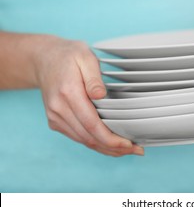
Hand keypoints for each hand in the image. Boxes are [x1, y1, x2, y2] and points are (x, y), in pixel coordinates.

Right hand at [32, 36, 143, 156]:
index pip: (91, 124)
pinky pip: (77, 137)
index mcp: (68, 93)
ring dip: (106, 148)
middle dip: (113, 147)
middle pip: (89, 137)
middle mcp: (58, 109)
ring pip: (83, 141)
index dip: (110, 138)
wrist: (44, 59)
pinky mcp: (55, 121)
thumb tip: (100, 95)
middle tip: (137, 150)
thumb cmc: (68, 56)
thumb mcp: (84, 57)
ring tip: (128, 150)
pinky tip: (110, 144)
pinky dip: (95, 143)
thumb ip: (94, 77)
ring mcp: (55, 117)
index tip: (128, 144)